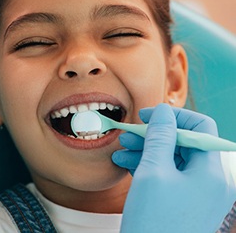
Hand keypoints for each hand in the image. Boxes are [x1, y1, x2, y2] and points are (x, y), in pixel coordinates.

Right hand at [113, 103, 235, 232]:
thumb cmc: (155, 222)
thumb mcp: (154, 172)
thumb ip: (160, 137)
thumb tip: (163, 111)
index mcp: (210, 171)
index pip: (199, 128)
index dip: (173, 116)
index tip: (148, 115)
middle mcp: (208, 180)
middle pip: (183, 142)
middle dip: (154, 134)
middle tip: (129, 132)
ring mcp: (195, 192)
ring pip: (171, 157)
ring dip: (146, 149)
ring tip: (122, 148)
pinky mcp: (181, 201)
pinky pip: (166, 174)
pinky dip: (147, 165)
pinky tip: (125, 163)